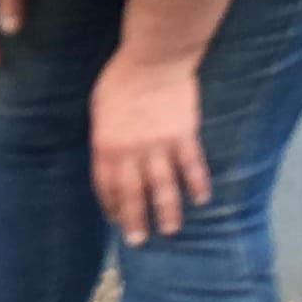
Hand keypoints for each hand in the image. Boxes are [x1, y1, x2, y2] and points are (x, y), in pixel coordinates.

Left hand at [89, 53, 212, 244]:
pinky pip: (192, 167)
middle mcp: (131, 152)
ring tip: (170, 230)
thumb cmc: (121, 79)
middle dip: (135, 220)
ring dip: (167, 212)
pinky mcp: (184, 137)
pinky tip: (201, 200)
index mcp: (106, 145)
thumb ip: (104, 137)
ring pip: (163, 188)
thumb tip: (107, 157)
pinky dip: (197, 185)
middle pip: (133, 194)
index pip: (106, 185)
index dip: (111, 205)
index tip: (116, 220)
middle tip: (138, 241)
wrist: (153, 59)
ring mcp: (159, 146)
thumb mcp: (99, 109)